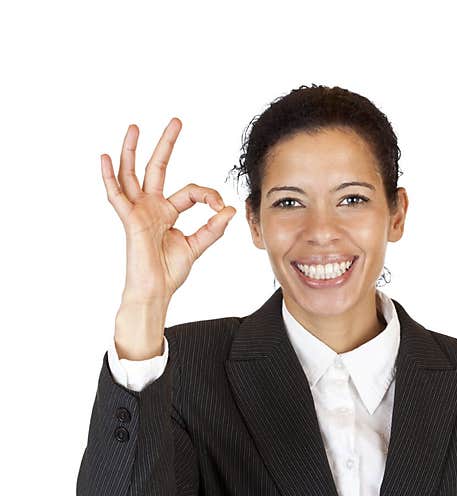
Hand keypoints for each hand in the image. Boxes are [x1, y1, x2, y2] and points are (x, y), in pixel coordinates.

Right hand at [101, 117, 235, 305]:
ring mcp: (138, 211)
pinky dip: (109, 176)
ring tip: (134, 127)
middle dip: (166, 144)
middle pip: (156, 168)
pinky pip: (116, 195)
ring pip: (132, 174)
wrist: (156, 290)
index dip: (209, 195)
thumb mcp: (197, 246)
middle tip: (176, 121)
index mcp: (167, 211)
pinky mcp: (130, 219)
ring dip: (131, 150)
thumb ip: (213, 228)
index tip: (221, 206)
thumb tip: (228, 209)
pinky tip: (105, 157)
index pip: (191, 191)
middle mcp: (151, 206)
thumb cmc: (170, 271)